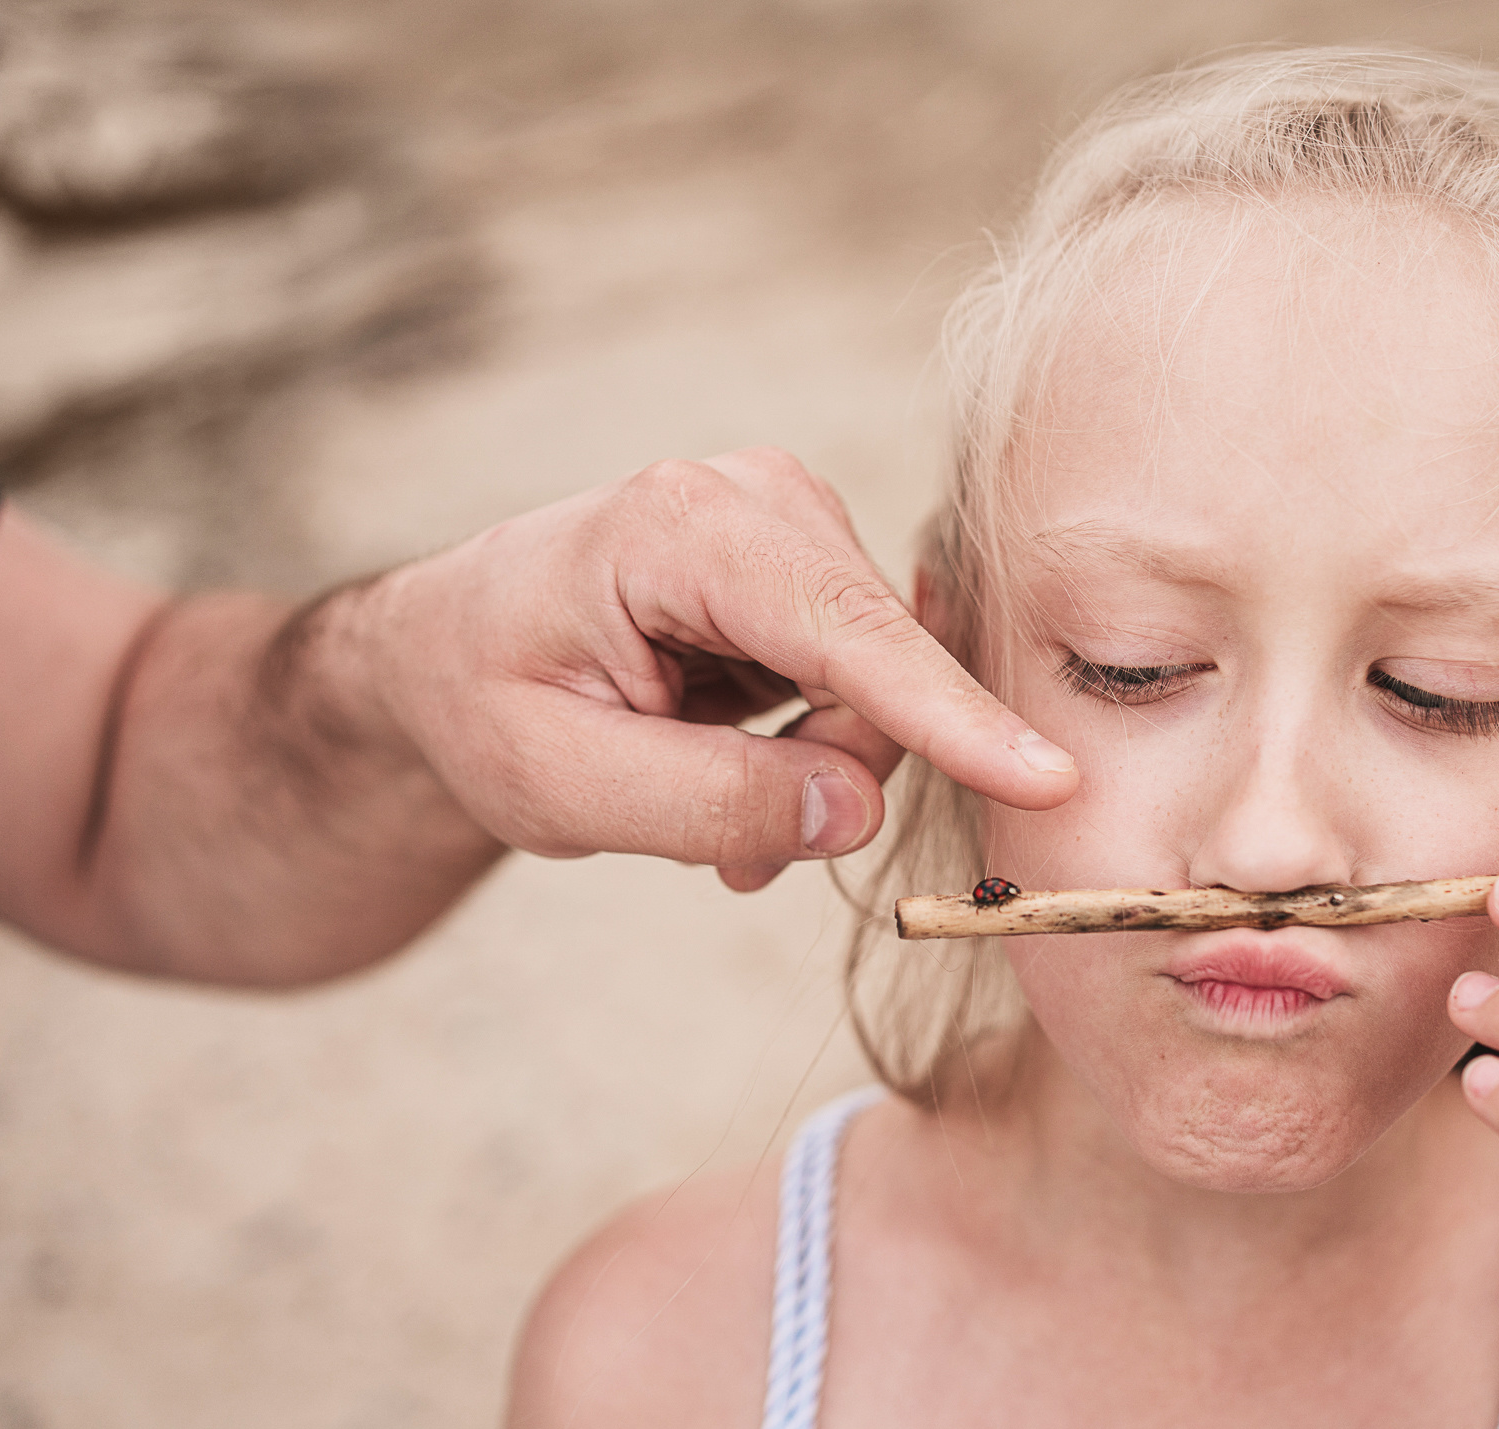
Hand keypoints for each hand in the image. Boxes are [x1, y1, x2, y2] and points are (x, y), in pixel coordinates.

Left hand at [354, 449, 1077, 889]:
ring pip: (881, 684)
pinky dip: (816, 746)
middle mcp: (755, 498)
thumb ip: (706, 802)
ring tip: (712, 820)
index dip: (948, 717)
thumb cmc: (482, 705)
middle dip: (829, 775)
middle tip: (734, 860)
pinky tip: (736, 767)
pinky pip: (867, 680)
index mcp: (680, 529)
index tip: (1050, 781)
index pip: (844, 633)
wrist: (448, 654)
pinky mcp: (809, 563)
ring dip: (817, 771)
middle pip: (876, 667)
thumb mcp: (556, 786)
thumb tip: (856, 812)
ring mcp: (790, 523)